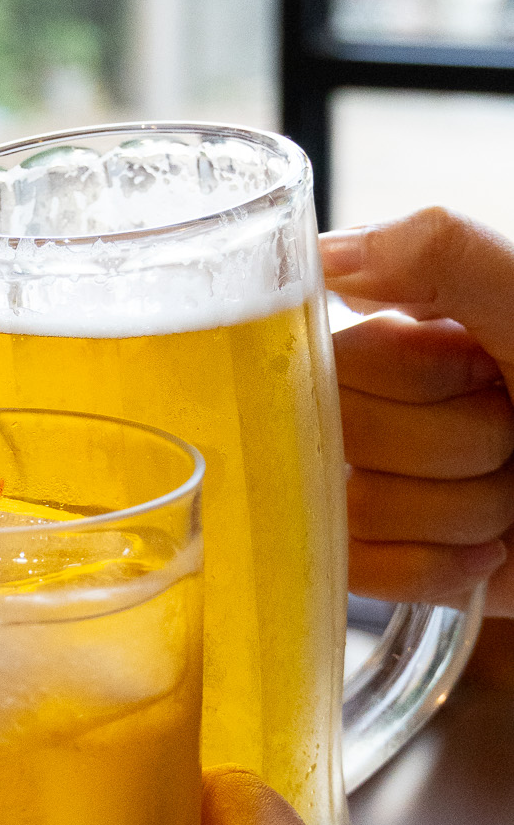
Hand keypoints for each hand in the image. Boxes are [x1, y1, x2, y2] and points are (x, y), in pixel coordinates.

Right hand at [323, 207, 513, 610]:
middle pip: (343, 438)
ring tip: (508, 490)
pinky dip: (439, 565)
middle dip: (453, 444)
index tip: (478, 368)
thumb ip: (440, 253)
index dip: (416, 376)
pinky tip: (485, 545)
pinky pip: (359, 571)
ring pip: (359, 510)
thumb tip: (329, 256)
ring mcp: (365, 488)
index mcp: (391, 341)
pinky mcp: (377, 562)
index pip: (333, 360)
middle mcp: (366, 410)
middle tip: (508, 430)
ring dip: (463, 508)